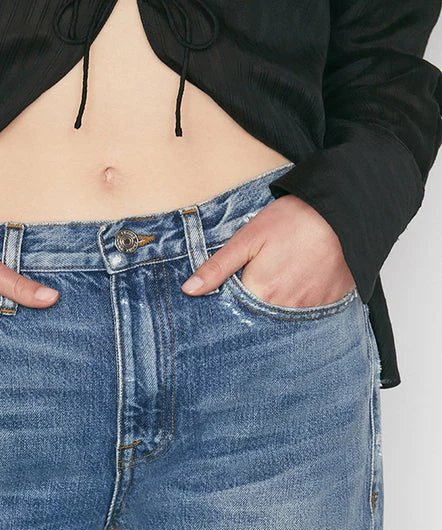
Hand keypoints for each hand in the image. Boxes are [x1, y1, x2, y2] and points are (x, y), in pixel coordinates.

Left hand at [180, 194, 355, 307]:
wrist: (344, 210)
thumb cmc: (293, 219)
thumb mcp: (249, 237)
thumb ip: (218, 267)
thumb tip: (189, 291)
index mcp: (261, 293)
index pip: (235, 310)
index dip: (233, 298)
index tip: (237, 284)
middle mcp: (284, 308)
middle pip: (259, 316)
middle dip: (254, 304)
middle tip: (265, 275)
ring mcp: (309, 309)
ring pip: (283, 316)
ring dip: (278, 303)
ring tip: (284, 276)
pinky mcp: (329, 304)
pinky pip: (308, 313)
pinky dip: (301, 302)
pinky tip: (302, 282)